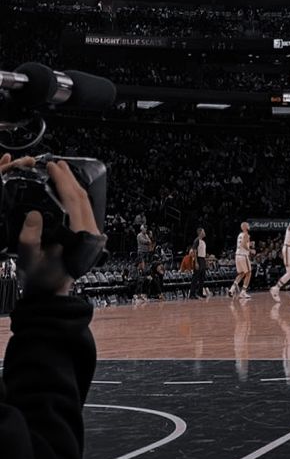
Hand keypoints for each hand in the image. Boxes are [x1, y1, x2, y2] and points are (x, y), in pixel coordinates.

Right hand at [1, 157, 101, 294]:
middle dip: (69, 178)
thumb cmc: (41, 279)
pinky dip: (74, 195)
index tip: (52, 168)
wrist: (49, 293)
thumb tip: (34, 214)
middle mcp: (89, 234)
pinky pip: (84, 208)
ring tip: (61, 171)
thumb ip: (30, 238)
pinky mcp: (87, 234)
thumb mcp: (29, 259)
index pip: (73, 201)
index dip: (63, 181)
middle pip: (82, 198)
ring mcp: (91, 233)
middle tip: (56, 164)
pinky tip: (66, 189)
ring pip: (85, 202)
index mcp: (79, 237)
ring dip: (73, 185)